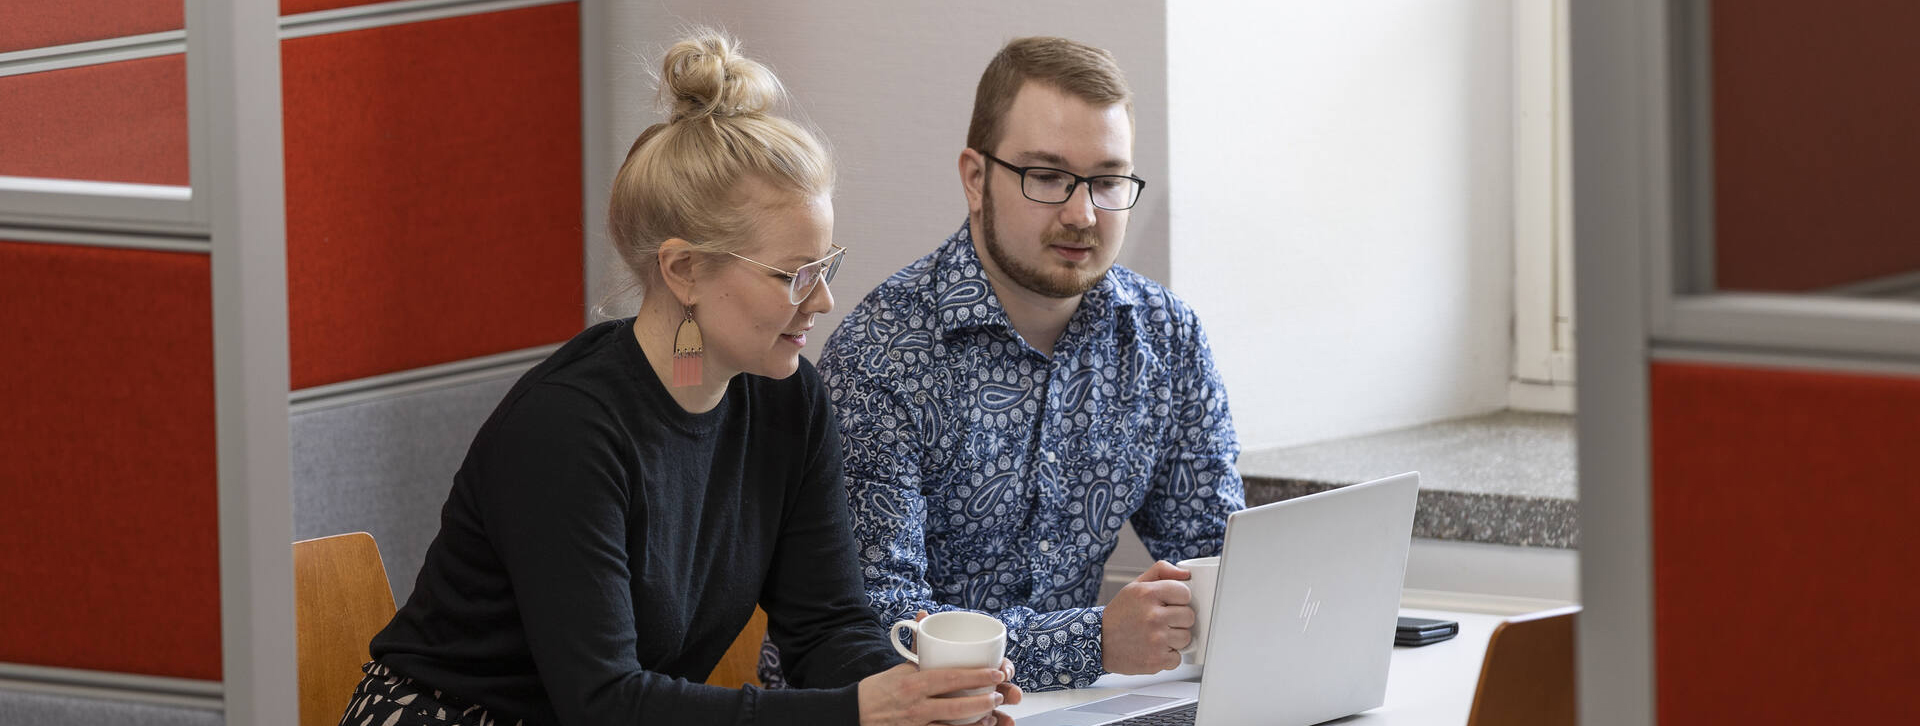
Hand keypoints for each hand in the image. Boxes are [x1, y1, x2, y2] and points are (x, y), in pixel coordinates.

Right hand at [858, 662, 1015, 725]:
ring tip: (992, 716)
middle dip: (983, 701)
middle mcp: (915, 706)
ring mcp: (915, 725)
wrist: (853, 714)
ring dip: (976, 723)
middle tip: (1000, 694)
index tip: (996, 673)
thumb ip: (917, 649)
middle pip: (956, 706)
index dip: (976, 676)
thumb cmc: (878, 691)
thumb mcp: (898, 669)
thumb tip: (924, 618)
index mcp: (913, 684)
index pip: (950, 678)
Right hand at [1100, 560, 1193, 673]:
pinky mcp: (1156, 660)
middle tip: (1162, 621)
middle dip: (1178, 619)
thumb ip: (1161, 572)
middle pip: (1189, 616)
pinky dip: (1168, 657)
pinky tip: (1154, 649)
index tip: (1170, 604)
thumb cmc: (1119, 615)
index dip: (1179, 599)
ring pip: (1186, 637)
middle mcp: (1153, 616)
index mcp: (1148, 593)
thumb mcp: (1135, 586)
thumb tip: (1185, 574)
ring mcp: (1156, 639)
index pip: (1185, 593)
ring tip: (1157, 636)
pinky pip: (1178, 658)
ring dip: (1174, 639)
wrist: (1098, 642)